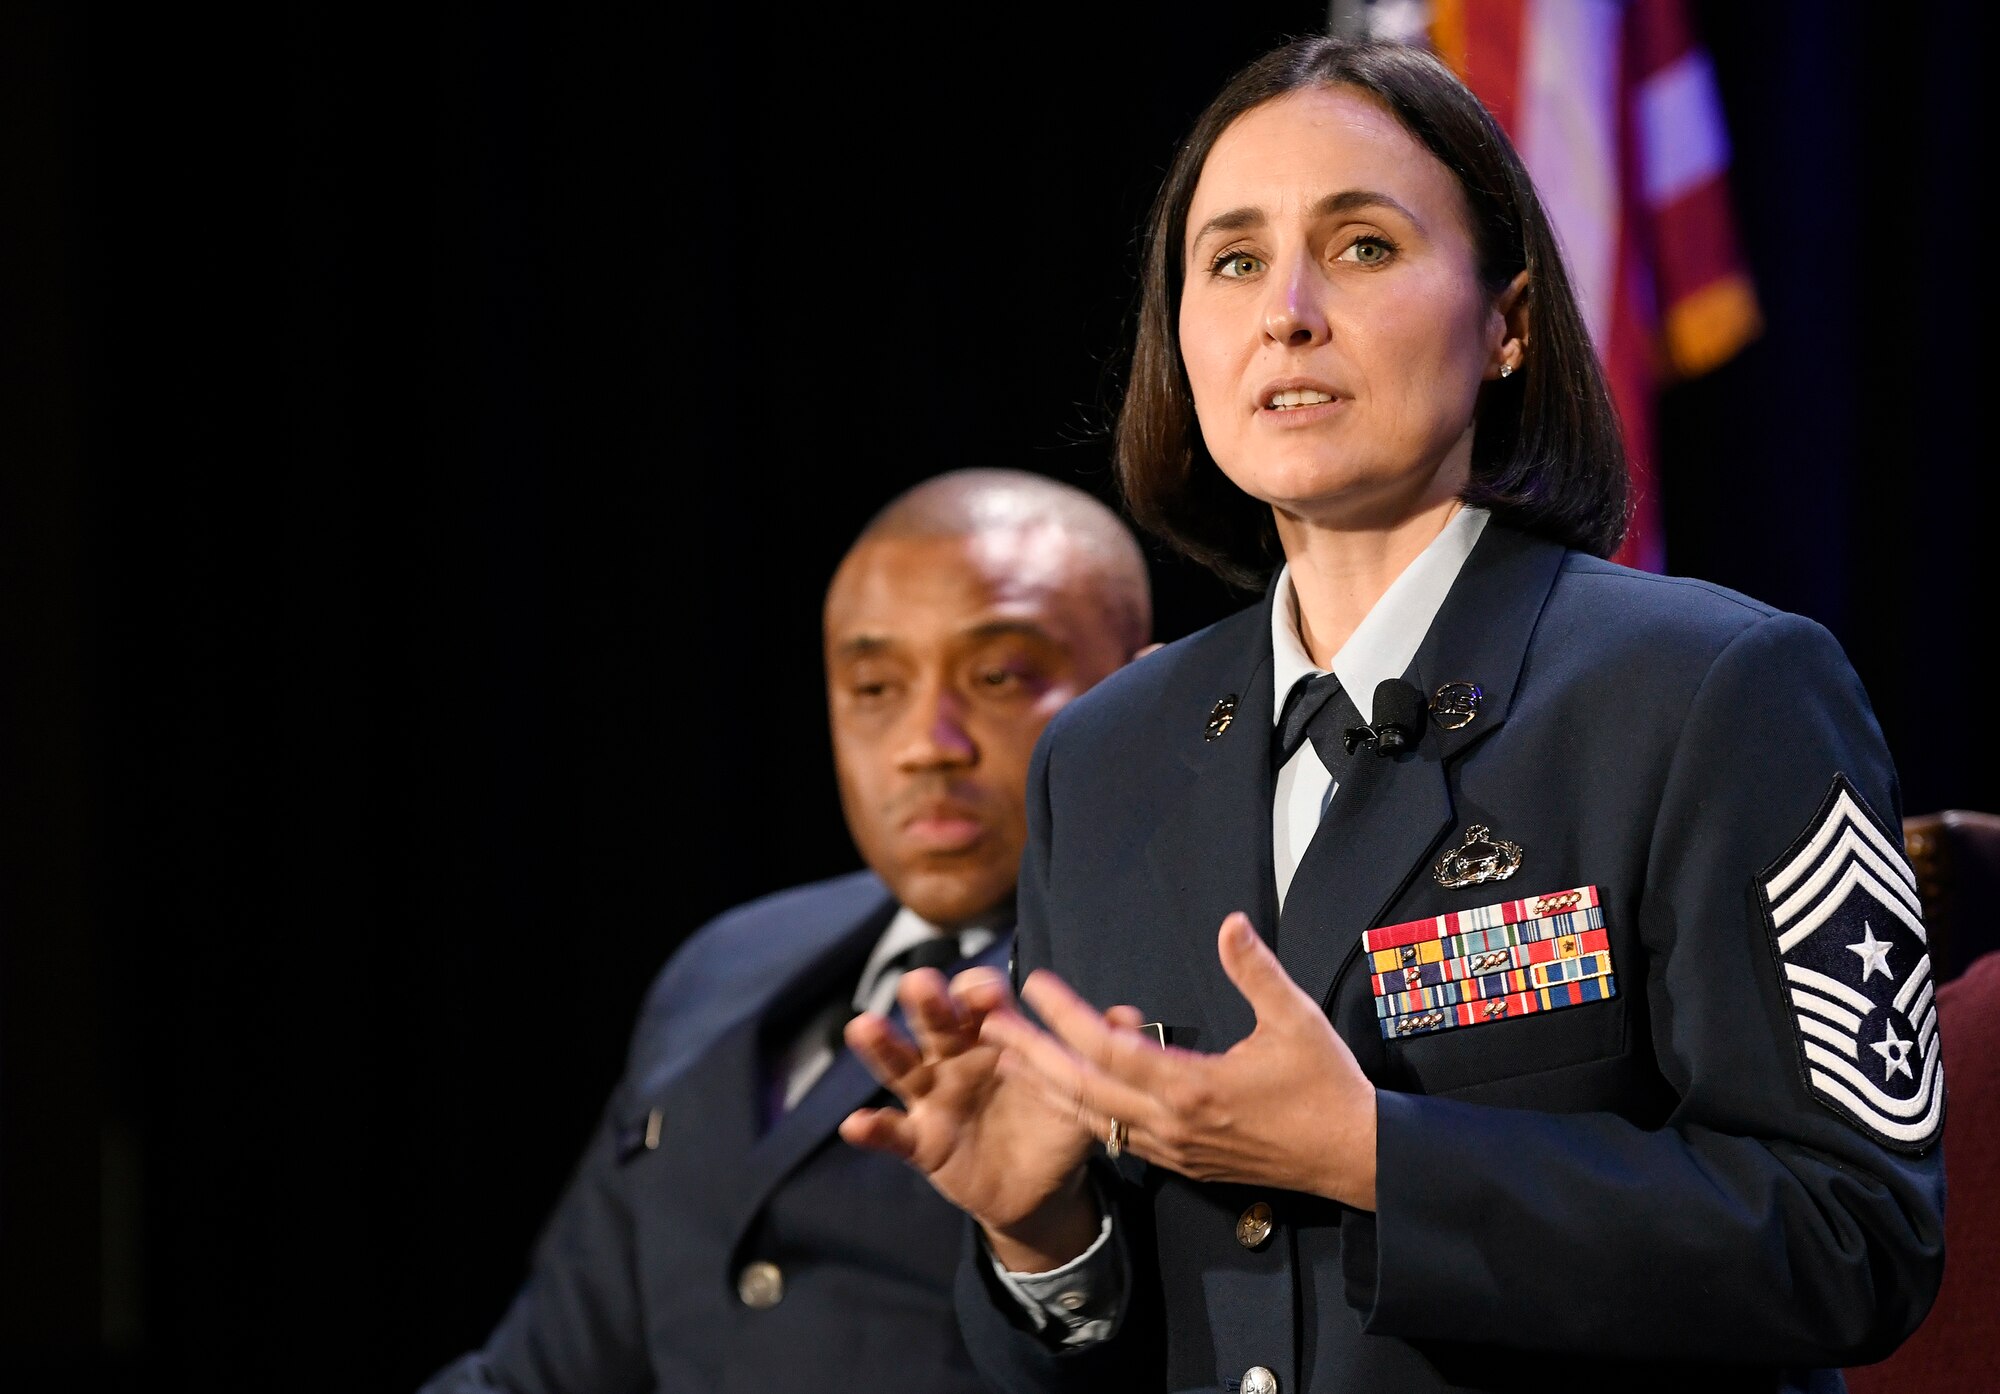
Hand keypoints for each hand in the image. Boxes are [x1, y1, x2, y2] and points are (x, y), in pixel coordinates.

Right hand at [840, 965, 1128, 1269]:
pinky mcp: (922, 1141)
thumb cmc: (1056, 1124)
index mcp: (996, 1037)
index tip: (988, 994)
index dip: (981, 993)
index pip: (981, 1002)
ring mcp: (935, 1098)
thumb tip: (1128, 1017)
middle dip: (928, 1001)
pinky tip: (855, 1125)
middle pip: (936, 1022)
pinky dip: (872, 1129)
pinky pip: (893, 1133)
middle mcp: (957, 1058)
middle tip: (920, 985)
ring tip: (864, 1027)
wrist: (1042, 1189)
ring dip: (882, 1045)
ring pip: (902, 1065)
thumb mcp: (1081, 1092)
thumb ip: (1098, 1055)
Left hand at [981, 912, 1377, 1207]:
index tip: (1034, 983)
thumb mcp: (1297, 1019)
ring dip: (1046, 1085)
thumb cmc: (1327, 1085)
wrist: (1353, 1158)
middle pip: (1083, 1088)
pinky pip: (1114, 1136)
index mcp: (1195, 1087)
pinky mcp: (1179, 1162)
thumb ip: (1256, 970)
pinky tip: (1058, 1091)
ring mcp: (1172, 1149)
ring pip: (1092, 1117)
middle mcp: (1173, 1123)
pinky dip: (1079, 1110)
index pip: (1112, 1048)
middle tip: (988, 1024)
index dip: (1067, 1015)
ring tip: (1005, 1056)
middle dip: (1031, 1054)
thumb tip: (1230, 923)